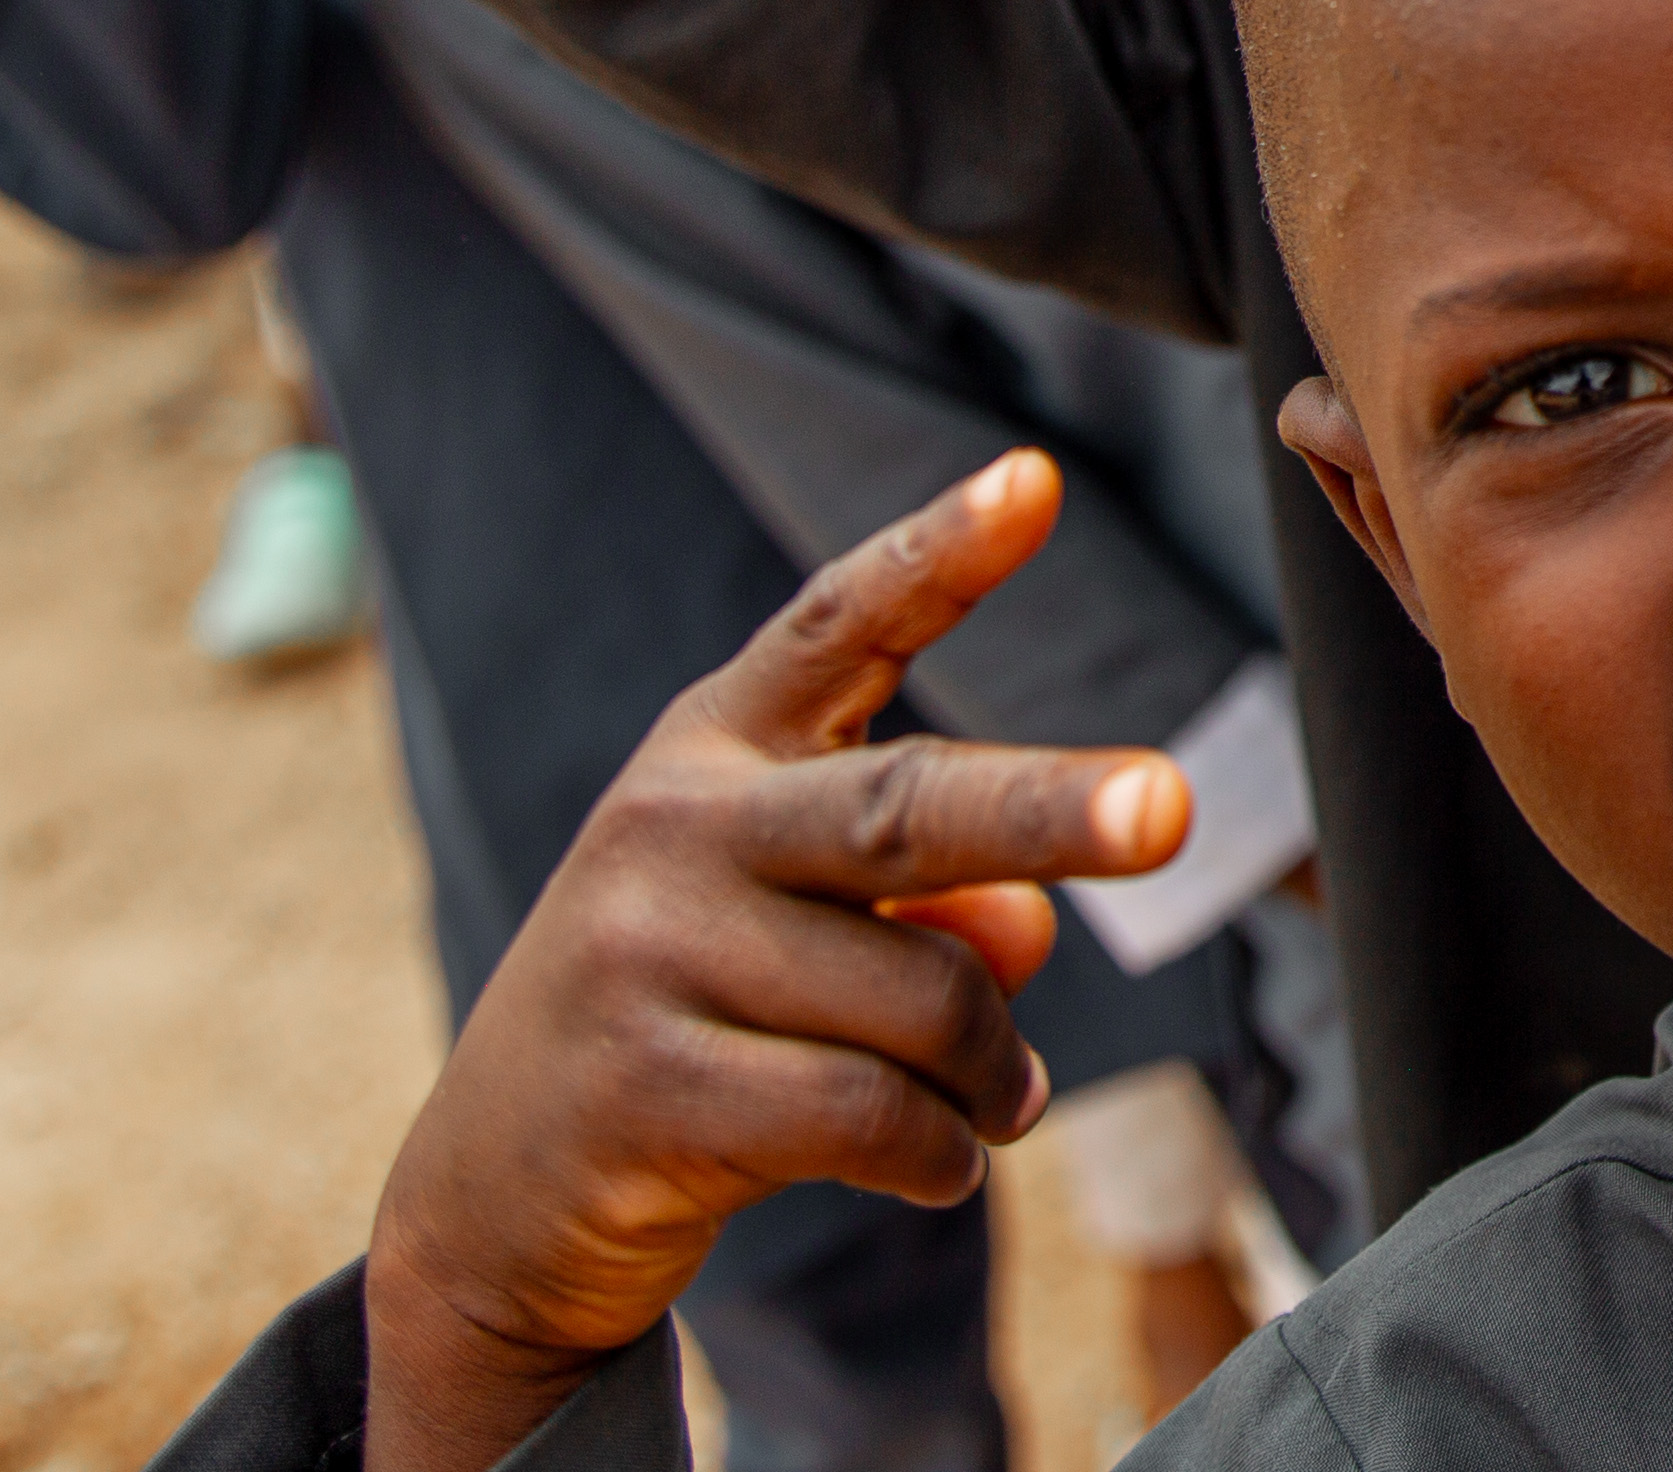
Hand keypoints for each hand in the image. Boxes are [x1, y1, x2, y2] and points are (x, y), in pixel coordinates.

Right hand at [363, 456, 1196, 1471]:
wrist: (500, 1190)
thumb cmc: (702, 1012)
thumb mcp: (799, 920)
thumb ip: (929, 895)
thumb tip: (1029, 928)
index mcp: (717, 745)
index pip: (839, 625)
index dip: (940, 553)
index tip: (1035, 483)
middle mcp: (675, 827)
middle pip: (902, 809)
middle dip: (1049, 809)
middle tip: (1172, 808)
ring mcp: (646, 957)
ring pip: (923, 997)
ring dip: (996, 1068)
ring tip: (996, 1097)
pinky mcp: (646, 1093)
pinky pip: (873, 1117)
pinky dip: (944, 1152)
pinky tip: (939, 1162)